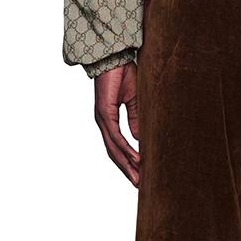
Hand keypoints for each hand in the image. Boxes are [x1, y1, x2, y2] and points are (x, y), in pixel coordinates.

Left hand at [94, 62, 141, 186]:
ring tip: (138, 178)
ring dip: (126, 164)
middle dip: (126, 169)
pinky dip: (126, 148)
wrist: (114, 56)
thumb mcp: (134, 98)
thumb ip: (135, 117)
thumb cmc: (123, 73)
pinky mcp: (104, 112)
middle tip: (138, 185)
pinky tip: (135, 158)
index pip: (117, 145)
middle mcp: (103, 122)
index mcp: (109, 119)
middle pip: (113, 152)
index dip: (126, 160)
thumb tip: (138, 137)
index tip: (139, 173)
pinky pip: (115, 136)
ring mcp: (102, 119)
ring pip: (113, 148)